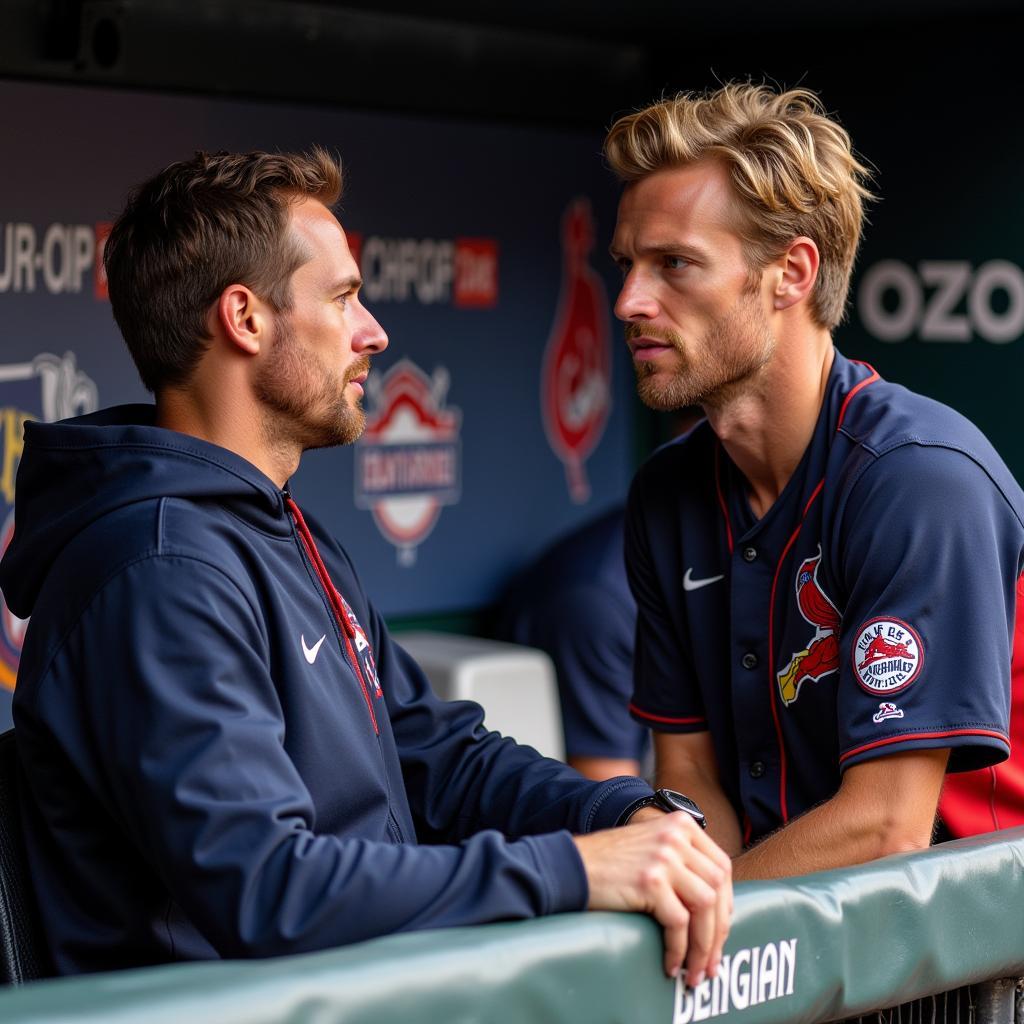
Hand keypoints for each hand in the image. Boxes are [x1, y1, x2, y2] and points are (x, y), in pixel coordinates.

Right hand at [573, 811, 731, 980]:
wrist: (572, 865)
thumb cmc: (612, 863)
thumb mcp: (653, 847)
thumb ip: (684, 861)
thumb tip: (717, 907)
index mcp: (681, 824)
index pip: (722, 868)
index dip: (726, 906)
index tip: (720, 935)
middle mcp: (676, 836)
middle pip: (717, 889)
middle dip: (718, 933)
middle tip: (711, 964)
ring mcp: (663, 856)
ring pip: (704, 908)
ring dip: (703, 947)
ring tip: (694, 972)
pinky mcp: (650, 880)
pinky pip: (678, 923)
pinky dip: (678, 950)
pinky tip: (670, 964)